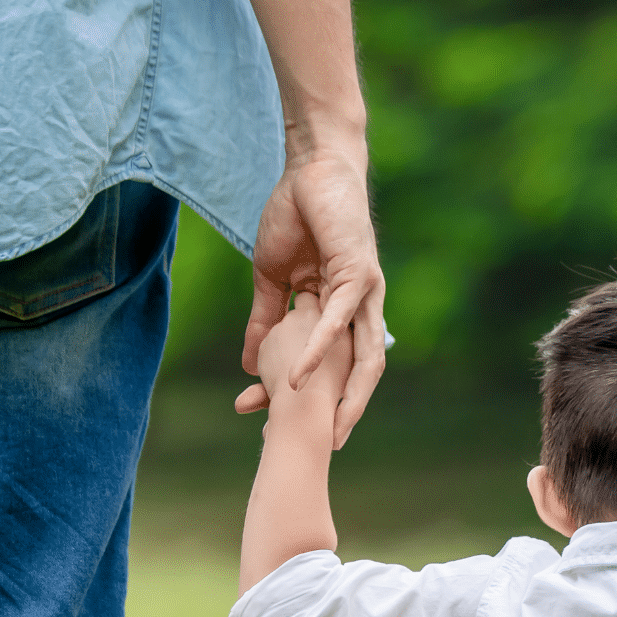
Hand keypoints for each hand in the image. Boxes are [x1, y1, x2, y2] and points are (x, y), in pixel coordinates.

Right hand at [236, 154, 383, 445]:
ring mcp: (366, 292)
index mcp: (344, 312)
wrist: (311, 168)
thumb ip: (265, 320)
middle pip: (361, 371)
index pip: (332, 365)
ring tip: (329, 427)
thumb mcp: (272, 279)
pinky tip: (298, 374)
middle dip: (349, 411)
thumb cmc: (296, 217)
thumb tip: (250, 362)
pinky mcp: (358, 272)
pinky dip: (317, 348)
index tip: (292, 428)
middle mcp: (363, 308)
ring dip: (346, 394)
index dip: (314, 396)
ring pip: (363, 354)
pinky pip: (337, 320)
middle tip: (331, 447)